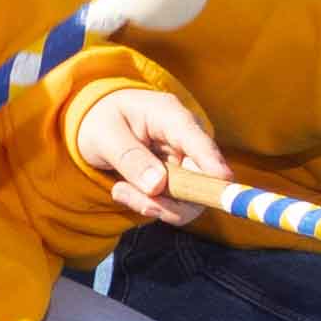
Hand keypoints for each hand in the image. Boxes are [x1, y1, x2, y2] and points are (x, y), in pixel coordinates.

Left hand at [64, 83, 214, 223]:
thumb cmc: (101, 120)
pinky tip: (123, 190)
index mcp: (170, 115)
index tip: (224, 180)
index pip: (197, 140)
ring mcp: (185, 162)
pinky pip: (175, 204)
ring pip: (190, 198)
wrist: (96, 123)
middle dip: (174, 199)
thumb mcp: (104, 134)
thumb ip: (129, 157)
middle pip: (202, 178)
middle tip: (142, 203)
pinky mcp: (179, 182)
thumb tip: (157, 186)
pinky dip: (150, 204)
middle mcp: (186, 140)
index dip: (212, 161)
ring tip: (120, 190)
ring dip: (155, 204)